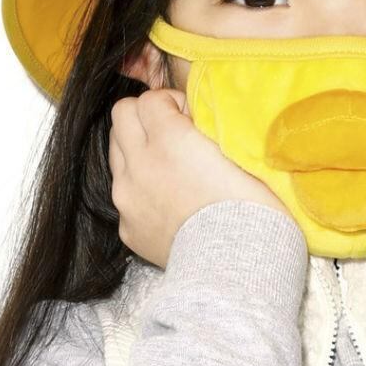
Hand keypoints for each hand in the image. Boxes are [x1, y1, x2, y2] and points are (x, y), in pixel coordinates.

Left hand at [108, 88, 294, 267]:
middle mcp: (139, 163)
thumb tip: (192, 118)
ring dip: (138, 150)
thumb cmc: (250, 206)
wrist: (238, 267)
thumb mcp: (237, 151)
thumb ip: (207, 127)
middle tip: (173, 133)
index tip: (190, 117)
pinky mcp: (127, 227)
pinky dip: (141, 188)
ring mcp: (127, 198)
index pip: (149, 98)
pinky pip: (124, 193)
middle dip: (145, 118)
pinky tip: (170, 202)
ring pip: (115, 152)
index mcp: (168, 138)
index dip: (171, 102)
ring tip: (171, 167)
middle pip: (120, 116)